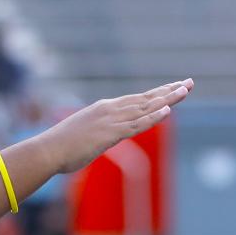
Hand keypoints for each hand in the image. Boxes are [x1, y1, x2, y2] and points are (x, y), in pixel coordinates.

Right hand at [45, 79, 193, 173]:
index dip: (157, 93)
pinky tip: (168, 110)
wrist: (47, 151)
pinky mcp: (109, 133)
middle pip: (145, 99)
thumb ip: (95, 134)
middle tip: (188, 83)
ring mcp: (110, 120)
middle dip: (168, 91)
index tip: (173, 87)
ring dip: (167, 99)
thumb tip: (97, 140)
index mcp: (103, 109)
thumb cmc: (59, 147)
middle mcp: (109, 110)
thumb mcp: (81, 136)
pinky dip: (153, 118)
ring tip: (185, 91)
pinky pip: (136, 125)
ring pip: (145, 108)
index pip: (136, 99)